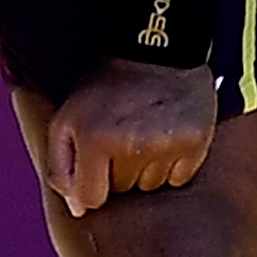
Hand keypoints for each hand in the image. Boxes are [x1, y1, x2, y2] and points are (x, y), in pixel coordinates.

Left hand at [43, 58, 218, 216]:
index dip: (90, 185)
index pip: (91, 200)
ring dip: (145, 168)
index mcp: (96, 139)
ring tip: (144, 133)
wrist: (157, 48)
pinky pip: (179, 177)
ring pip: (152, 186)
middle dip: (117, 172)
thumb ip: (60, 167)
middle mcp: (133, 145)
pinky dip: (172, 164)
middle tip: (121, 137)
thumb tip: (79, 209)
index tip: (96, 162)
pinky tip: (165, 136)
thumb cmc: (105, 87)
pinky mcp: (196, 141)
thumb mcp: (66, 118)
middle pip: (123, 191)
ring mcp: (168, 144)